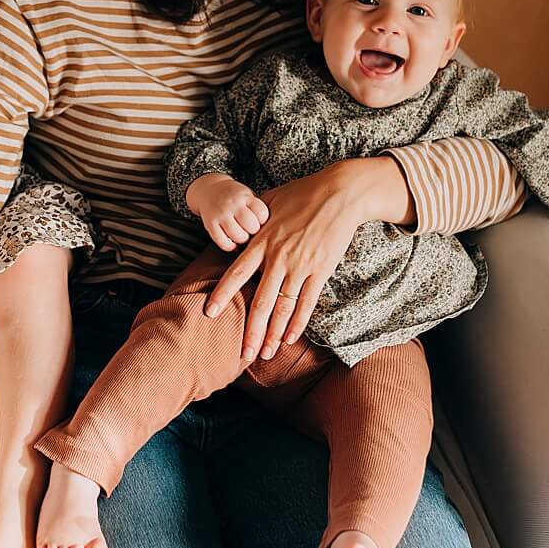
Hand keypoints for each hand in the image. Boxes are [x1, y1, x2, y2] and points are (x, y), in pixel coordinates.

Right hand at [187, 173, 268, 250]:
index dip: (263, 220)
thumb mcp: (247, 195)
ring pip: (238, 236)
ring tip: (242, 235)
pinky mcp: (210, 224)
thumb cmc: (234, 196)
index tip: (259, 220)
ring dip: (243, 239)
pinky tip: (232, 242)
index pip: (262, 212)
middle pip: (251, 226)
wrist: (209, 189)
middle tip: (250, 229)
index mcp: (245, 196)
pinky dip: (230, 246)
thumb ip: (257, 209)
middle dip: (253, 231)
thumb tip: (271, 230)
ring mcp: (220, 214)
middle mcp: (232, 204)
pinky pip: (223, 242)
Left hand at [206, 162, 366, 360]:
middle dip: (250, 330)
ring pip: (283, 308)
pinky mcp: (321, 271)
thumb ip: (252, 218)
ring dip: (273, 334)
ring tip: (264, 354)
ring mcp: (301, 266)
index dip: (222, 295)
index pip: (236, 274)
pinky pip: (307, 303)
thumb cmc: (301, 194)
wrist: (339, 193)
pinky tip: (290, 339)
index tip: (209, 313)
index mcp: (261, 242)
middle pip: (260, 301)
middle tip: (241, 353)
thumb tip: (240, 225)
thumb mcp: (268, 201)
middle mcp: (278, 258)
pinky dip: (298, 323)